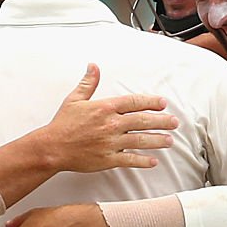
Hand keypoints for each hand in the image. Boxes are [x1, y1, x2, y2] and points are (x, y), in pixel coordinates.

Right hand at [41, 63, 178, 171]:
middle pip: (143, 121)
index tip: (163, 103)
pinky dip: (143, 161)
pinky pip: (130, 160)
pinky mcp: (108, 159)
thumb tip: (93, 66)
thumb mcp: (75, 99)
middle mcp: (111, 124)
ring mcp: (111, 143)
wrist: (52, 147)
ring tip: (169, 141)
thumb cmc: (63, 124)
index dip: (151, 102)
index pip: (134, 102)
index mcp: (105, 108)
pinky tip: (154, 161)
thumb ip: (88, 83)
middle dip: (161, 121)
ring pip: (140, 140)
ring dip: (157, 140)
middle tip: (174, 122)